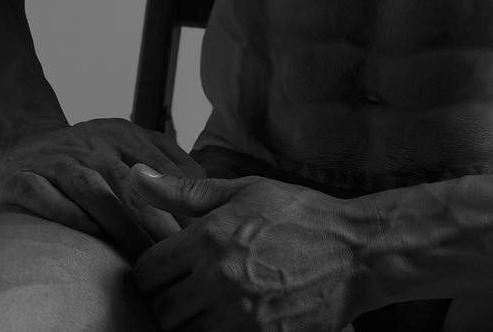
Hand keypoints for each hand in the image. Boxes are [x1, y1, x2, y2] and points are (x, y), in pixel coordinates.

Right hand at [0, 117, 206, 257]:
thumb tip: (206, 184)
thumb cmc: (86, 151)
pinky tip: (89, 233)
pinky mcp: (24, 176)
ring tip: (142, 252)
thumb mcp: (127, 143)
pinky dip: (68, 214)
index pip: (161, 167)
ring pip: (95, 190)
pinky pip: (46, 196)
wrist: (23, 139)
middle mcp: (94, 142)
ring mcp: (59, 158)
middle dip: (158, 217)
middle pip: (133, 182)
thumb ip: (164, 158)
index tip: (201, 229)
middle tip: (178, 248)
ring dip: (120, 223)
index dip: (182, 200)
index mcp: (124, 133)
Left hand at [132, 168, 361, 330]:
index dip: (155, 273)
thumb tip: (135, 175)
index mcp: (209, 237)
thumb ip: (185, 190)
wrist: (357, 251)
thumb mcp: (246, 191)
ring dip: (192, 323)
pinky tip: (233, 319)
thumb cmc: (301, 215)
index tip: (172, 270)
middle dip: (171, 302)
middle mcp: (218, 278)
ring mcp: (238, 316)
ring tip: (214, 305)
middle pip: (160, 311)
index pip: (147, 272)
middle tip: (193, 291)